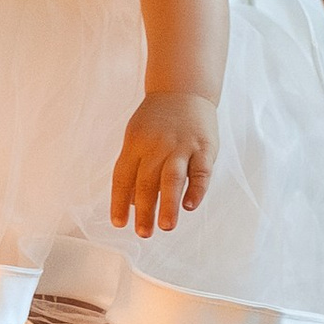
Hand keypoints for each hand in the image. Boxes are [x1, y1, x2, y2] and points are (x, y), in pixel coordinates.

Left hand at [109, 91, 217, 237]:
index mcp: (135, 145)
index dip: (119, 202)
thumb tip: (130, 204)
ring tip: (166, 226)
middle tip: (144, 233)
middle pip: (146, 182)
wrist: (183, 89)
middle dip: (144, 211)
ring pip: (172, 178)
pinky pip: (201, 171)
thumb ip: (134, 168)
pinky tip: (190, 206)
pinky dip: (196, 189)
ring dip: (168, 204)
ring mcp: (181, 146)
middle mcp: (156, 146)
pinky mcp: (204, 147)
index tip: (119, 224)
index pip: (123, 177)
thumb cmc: (156, 121)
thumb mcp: (137, 138)